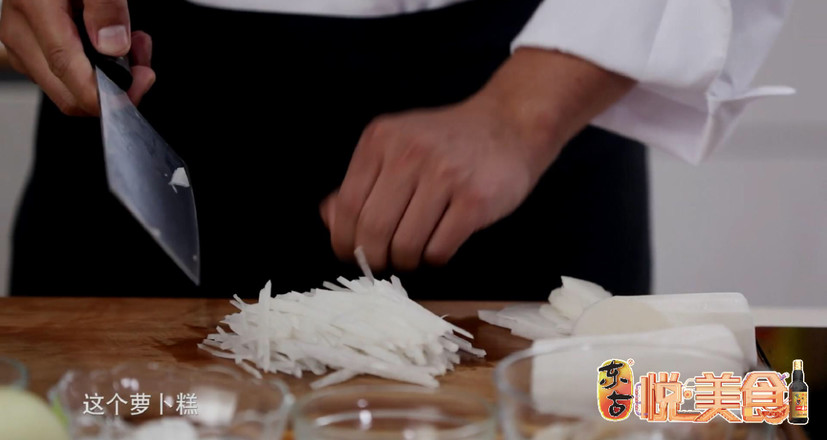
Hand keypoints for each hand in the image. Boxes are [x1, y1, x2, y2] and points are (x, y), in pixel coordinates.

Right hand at [0, 0, 154, 115]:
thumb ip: (106, 5)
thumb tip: (112, 45)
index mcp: (33, 8)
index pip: (68, 72)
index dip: (107, 93)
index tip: (139, 85)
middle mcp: (20, 31)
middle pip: (68, 93)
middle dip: (114, 87)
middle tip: (142, 62)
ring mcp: (23, 41)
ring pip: (69, 87)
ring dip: (109, 75)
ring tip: (133, 43)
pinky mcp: (32, 45)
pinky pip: (66, 73)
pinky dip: (97, 66)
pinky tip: (113, 43)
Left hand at [321, 48, 634, 270]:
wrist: (510, 124)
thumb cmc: (449, 142)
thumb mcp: (398, 144)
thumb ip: (363, 179)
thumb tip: (328, 217)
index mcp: (382, 140)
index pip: (348, 205)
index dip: (344, 239)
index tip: (349, 254)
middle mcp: (410, 153)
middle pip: (373, 229)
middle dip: (373, 257)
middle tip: (381, 263)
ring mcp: (445, 175)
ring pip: (406, 244)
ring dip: (405, 260)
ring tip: (412, 255)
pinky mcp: (475, 199)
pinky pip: (439, 248)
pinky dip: (434, 258)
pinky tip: (438, 247)